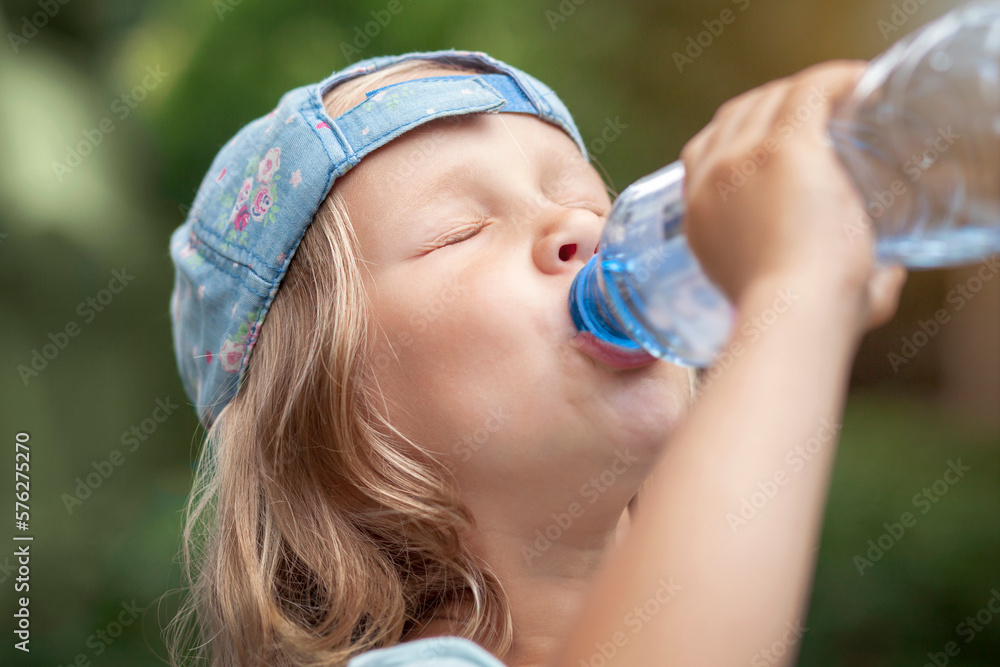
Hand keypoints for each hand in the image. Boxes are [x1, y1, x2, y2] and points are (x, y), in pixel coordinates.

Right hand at [679, 60, 906, 333]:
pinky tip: (860, 83)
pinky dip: (835, 80)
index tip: (776, 137)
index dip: (739, 134)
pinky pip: (808, 91)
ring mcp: (743, 160)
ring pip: (772, 98)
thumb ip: (827, 286)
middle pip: (737, 115)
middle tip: (823, 116)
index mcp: (697, 215)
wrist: (791, 317)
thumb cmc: (797, 322)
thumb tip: (886, 278)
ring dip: (806, 91)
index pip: (704, 150)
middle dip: (775, 106)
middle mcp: (712, 180)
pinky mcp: (783, 148)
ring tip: (843, 97)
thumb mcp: (795, 298)